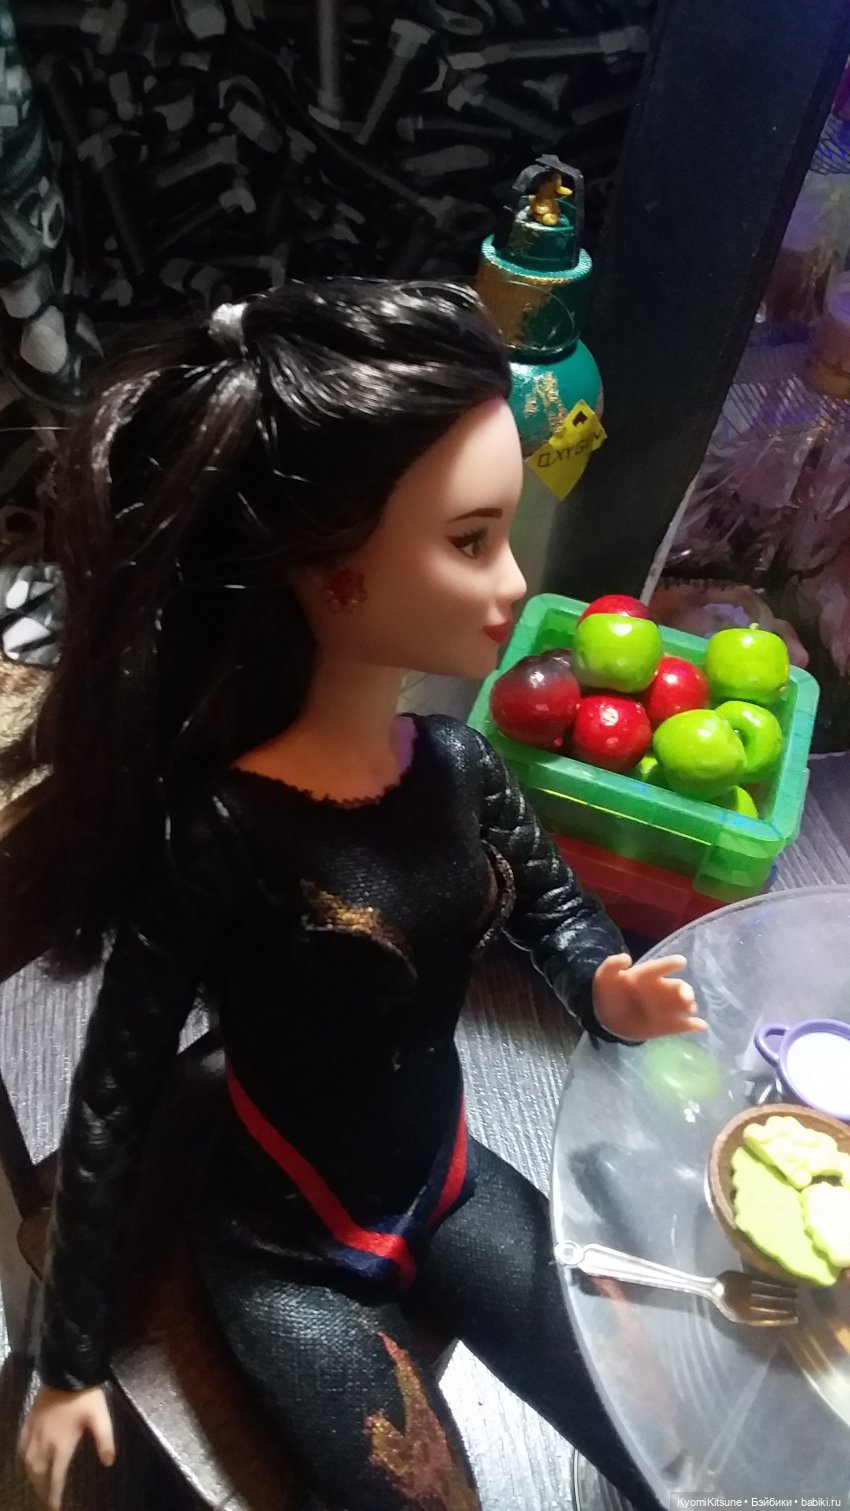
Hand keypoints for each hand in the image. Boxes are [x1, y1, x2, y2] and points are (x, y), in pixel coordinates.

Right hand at [19, 1385, 114, 1508]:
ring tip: (37, 1483)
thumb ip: (105, 1441)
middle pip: (38, 1472)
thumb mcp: (101, 1418)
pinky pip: (22, 1443)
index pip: (56, 1476)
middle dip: (41, 1488)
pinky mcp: (30, 1419)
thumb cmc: (86, 1396)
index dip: (54, 1494)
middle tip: (46, 1497)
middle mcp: (44, 1441)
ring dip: (32, 1475)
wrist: (67, 1371)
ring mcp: (35, 1430)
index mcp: (61, 1444)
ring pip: (28, 1460)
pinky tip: (26, 1458)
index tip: (55, 1507)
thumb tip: (108, 1462)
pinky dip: (23, 1456)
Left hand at [592, 953, 705, 1040]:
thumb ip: (612, 965)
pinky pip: (682, 1025)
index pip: (659, 968)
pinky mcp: (667, 1026)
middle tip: (687, 996)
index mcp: (646, 975)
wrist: (607, 1017)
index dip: (669, 964)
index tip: (681, 962)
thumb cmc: (609, 992)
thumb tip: (626, 958)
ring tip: (690, 1009)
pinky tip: (701, 1026)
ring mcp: (666, 1008)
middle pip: (677, 987)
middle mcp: (660, 990)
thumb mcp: (605, 975)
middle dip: (684, 990)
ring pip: (682, 1005)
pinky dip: (693, 1026)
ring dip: (688, 1006)